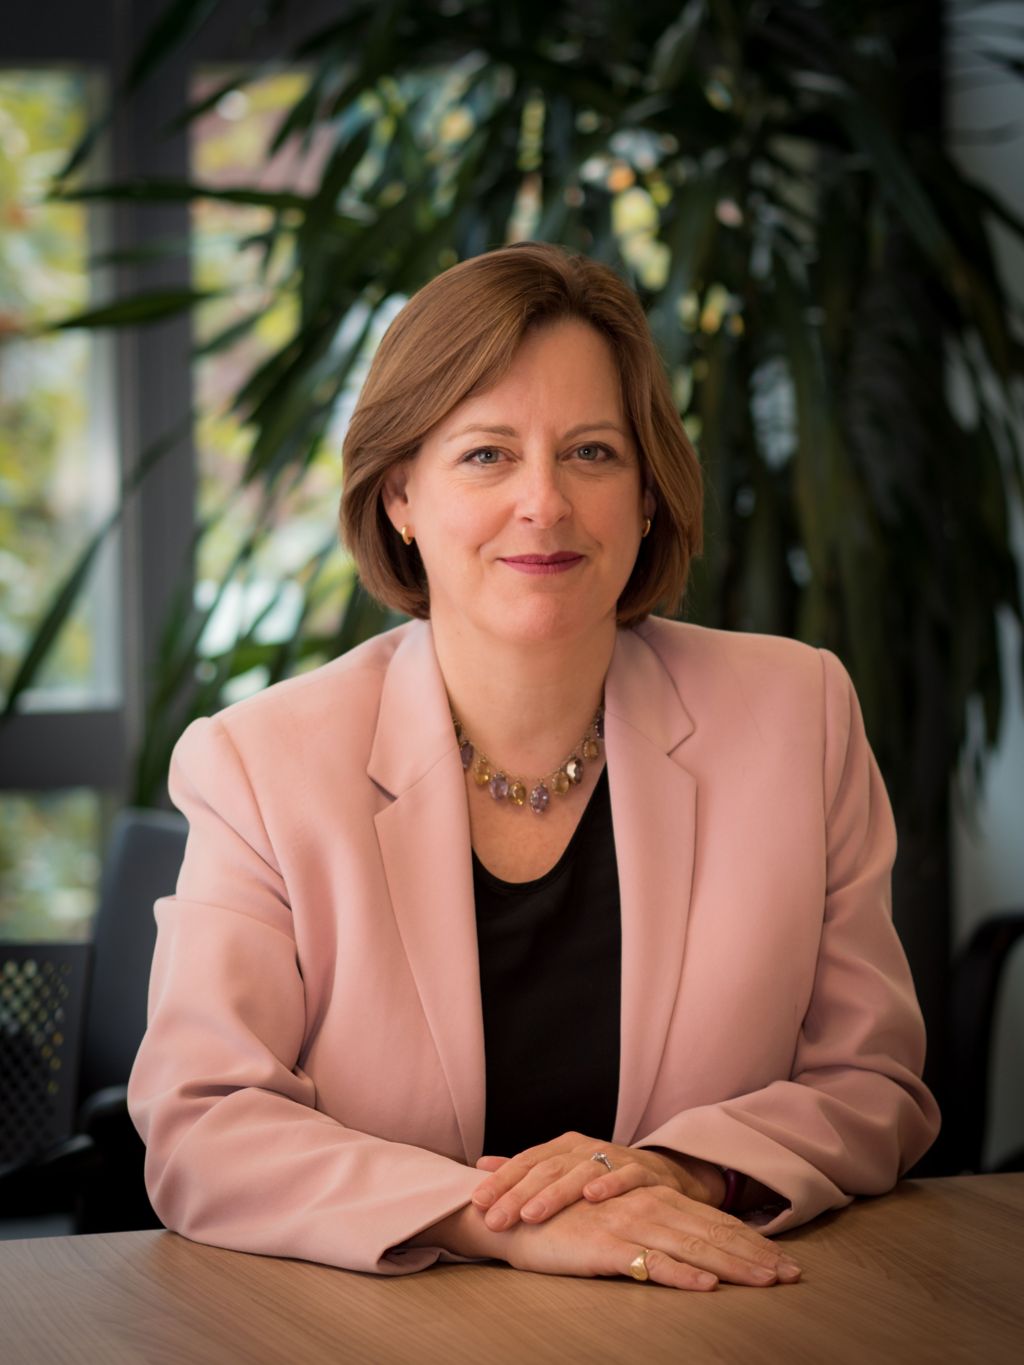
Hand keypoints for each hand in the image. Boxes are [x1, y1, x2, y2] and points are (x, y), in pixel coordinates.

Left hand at [471, 1130, 721, 1230]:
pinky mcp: (642, 1171)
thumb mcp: (562, 1170)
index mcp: (562, 1147)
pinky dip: (609, 1185)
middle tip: (495, 1220)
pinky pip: (625, 1176)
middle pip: (547, 1169)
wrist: (659, 1175)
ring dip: (555, 1194)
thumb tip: (480, 1166)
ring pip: (580, 1172)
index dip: (501, 1181)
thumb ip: (524, 1169)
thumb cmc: (600, 1178)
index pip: (526, 1162)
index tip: (477, 1203)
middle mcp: (584, 1148)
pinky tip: (591, 1198)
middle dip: (518, 1195)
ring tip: (531, 1214)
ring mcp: (614, 1157)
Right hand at [500, 1184, 801, 1290]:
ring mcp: (626, 1224)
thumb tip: (687, 1250)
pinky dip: (680, 1275)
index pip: (710, 1221)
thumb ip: (648, 1225)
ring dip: (732, 1266)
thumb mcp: (612, 1218)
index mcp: (650, 1197)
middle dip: (755, 1255)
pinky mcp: (603, 1246)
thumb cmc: (562, 1220)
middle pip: (711, 1232)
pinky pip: (649, 1262)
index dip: (748, 1241)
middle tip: (793, 1276)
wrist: (509, 1213)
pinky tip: (706, 1287)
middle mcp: (645, 1205)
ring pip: (690, 1246)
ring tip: (766, 1282)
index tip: (784, 1263)